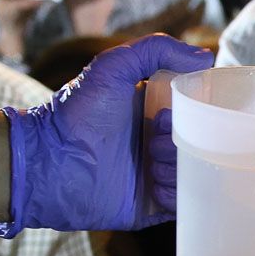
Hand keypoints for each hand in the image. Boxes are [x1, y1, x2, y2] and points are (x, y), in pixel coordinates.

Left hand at [0, 33, 212, 233]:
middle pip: (198, 147)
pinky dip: (174, 196)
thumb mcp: (113, 66)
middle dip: (181, 144)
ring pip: (193, 176)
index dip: (193, 114)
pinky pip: (183, 206)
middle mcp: (158, 144)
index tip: (169, 114)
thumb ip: (157, 49)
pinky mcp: (151, 206)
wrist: (49, 162)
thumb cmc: (76, 113)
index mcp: (154, 112)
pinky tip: (151, 187)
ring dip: (175, 171)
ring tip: (148, 167)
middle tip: (152, 142)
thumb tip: (205, 57)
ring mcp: (156, 176)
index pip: (197, 114)